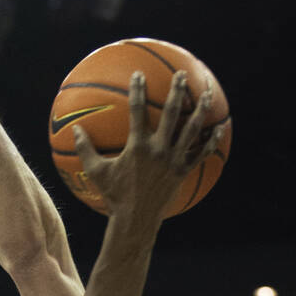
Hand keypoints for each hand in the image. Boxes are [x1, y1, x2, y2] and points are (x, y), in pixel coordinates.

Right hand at [72, 70, 225, 223]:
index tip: (139, 74)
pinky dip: (212, 141)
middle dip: (177, 91)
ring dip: (201, 109)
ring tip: (208, 92)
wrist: (136, 220)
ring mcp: (173, 161)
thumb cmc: (115, 196)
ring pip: (191, 129)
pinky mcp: (183, 172)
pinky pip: (202, 154)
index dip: (137, 90)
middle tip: (182, 75)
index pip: (137, 111)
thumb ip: (85, 149)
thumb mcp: (96, 172)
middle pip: (172, 113)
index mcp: (138, 146)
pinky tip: (220, 128)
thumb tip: (75, 129)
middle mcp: (158, 150)